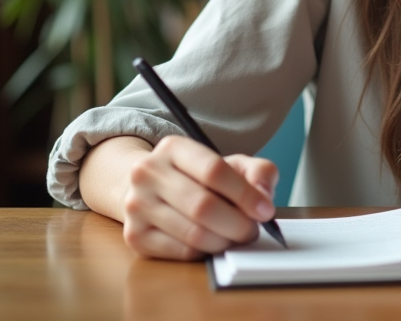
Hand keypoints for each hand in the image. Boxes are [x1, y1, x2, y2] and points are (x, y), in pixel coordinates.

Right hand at [120, 136, 278, 260]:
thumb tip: (264, 195)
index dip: (245, 194)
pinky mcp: (135, 235)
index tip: (265, 210)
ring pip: (193, 233)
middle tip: (252, 231)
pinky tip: (213, 243)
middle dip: (238, 224)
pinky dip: (205, 252)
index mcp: (173, 147)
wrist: (150, 190)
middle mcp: (147, 173)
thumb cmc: (197, 178)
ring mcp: (137, 205)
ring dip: (224, 241)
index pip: (214, 170)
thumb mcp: (229, 164)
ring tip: (235, 237)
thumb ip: (257, 172)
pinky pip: (181, 252)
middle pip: (203, 206)